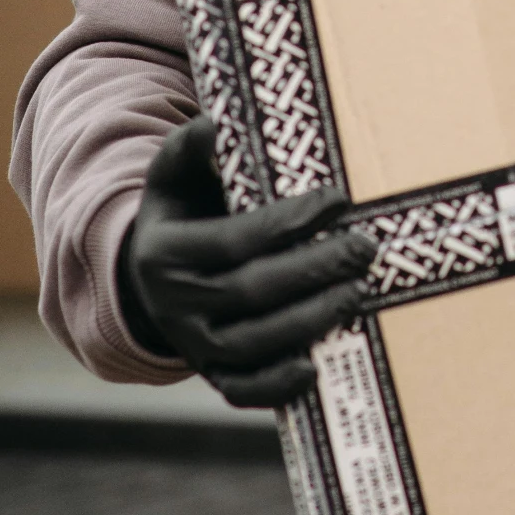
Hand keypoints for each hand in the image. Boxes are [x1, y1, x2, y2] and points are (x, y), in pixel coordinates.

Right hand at [117, 113, 374, 406]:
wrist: (151, 276)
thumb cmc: (182, 211)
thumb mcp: (174, 173)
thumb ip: (193, 146)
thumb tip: (217, 124)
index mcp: (165, 252)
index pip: (234, 240)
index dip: (289, 222)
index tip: (338, 199)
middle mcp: (175, 305)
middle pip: (249, 293)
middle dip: (313, 271)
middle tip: (364, 249)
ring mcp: (193, 345)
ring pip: (252, 345)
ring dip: (309, 321)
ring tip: (356, 292)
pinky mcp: (212, 373)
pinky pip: (243, 390)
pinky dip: (278, 386)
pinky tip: (317, 366)